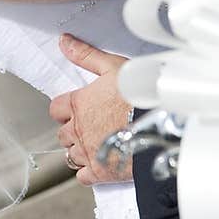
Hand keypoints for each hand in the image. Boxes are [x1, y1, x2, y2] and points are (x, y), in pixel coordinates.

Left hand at [49, 35, 132, 183]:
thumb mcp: (112, 66)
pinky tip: (100, 163)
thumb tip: (64, 41)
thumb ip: (86, 55)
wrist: (163, 124)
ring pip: (70, 155)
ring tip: (97, 144)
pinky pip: (82, 176)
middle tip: (91, 127)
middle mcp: (78, 129)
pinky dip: (88, 172)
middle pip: (63, 133)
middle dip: (74, 130)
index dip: (66, 109)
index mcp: (78, 104)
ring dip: (80, 150)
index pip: (56, 109)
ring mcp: (87, 152)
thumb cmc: (140, 94)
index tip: (78, 108)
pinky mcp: (99, 172)